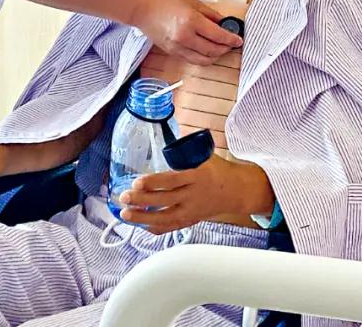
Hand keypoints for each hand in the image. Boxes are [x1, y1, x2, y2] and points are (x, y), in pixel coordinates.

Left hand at [118, 155, 273, 234]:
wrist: (236, 191)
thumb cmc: (218, 170)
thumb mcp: (205, 156)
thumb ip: (185, 151)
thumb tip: (164, 134)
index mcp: (197, 176)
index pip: (172, 181)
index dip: (153, 182)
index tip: (136, 181)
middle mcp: (193, 195)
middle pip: (164, 200)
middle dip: (141, 200)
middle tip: (124, 197)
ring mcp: (191, 210)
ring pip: (164, 217)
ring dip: (142, 217)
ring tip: (125, 213)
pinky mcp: (191, 220)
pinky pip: (171, 227)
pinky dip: (155, 227)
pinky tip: (140, 225)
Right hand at [132, 0, 242, 64]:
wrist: (143, 9)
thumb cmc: (165, 0)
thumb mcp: (192, 2)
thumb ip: (210, 14)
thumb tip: (224, 23)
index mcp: (191, 21)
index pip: (218, 36)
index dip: (231, 39)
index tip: (239, 40)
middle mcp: (185, 37)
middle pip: (213, 50)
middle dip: (225, 49)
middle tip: (232, 43)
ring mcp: (177, 47)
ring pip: (203, 60)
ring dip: (215, 56)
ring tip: (221, 49)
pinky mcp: (172, 53)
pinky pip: (192, 59)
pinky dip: (203, 57)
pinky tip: (208, 50)